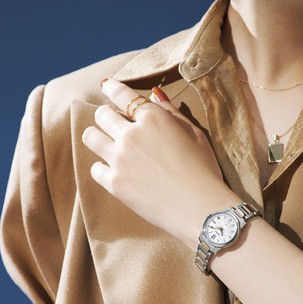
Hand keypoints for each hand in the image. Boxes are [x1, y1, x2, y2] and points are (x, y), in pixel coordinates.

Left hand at [82, 79, 241, 249]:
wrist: (199, 207)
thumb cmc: (204, 170)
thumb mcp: (195, 134)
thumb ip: (171, 112)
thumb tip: (153, 95)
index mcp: (153, 119)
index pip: (122, 94)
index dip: (112, 88)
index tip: (107, 87)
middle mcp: (131, 135)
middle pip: (102, 115)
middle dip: (106, 115)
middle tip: (113, 123)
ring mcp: (120, 159)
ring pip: (90, 137)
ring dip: (97, 136)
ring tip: (107, 144)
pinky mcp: (115, 183)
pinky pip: (95, 168)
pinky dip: (102, 167)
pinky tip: (114, 170)